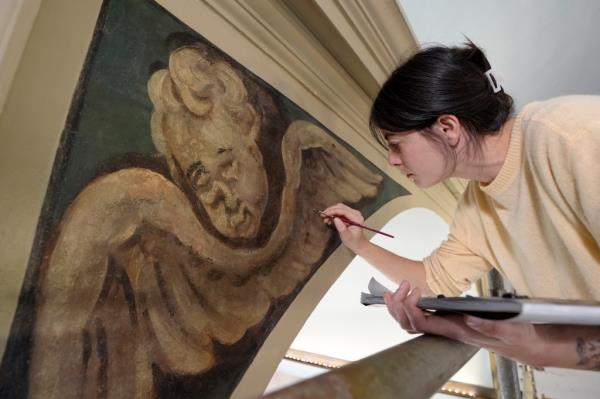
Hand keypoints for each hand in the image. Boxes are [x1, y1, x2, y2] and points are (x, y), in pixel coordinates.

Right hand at [320, 203, 367, 252]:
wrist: (358, 244)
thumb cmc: (353, 241)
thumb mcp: (346, 236)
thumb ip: (341, 228)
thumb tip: (335, 219)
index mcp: (357, 218)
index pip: (344, 211)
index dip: (333, 211)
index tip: (324, 214)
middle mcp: (356, 213)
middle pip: (341, 207)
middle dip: (331, 210)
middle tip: (323, 216)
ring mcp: (353, 213)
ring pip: (340, 208)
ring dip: (331, 212)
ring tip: (325, 219)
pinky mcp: (349, 215)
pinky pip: (340, 212)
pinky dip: (333, 214)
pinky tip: (329, 220)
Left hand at [383, 281, 599, 368]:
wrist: (530, 344)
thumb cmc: (520, 338)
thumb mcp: (510, 331)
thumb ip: (490, 326)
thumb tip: (469, 319)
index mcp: (458, 332)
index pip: (424, 324)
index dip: (411, 309)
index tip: (410, 291)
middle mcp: (449, 329)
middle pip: (411, 324)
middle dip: (399, 307)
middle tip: (397, 287)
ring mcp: (449, 325)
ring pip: (414, 321)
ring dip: (402, 306)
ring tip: (398, 287)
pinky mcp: (453, 320)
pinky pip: (425, 315)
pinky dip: (413, 304)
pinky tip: (411, 292)